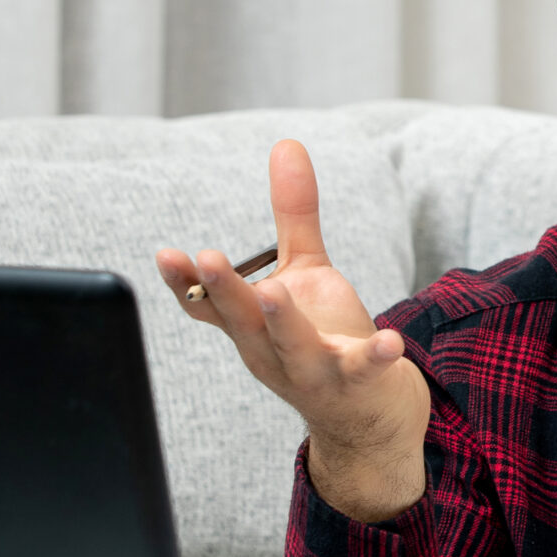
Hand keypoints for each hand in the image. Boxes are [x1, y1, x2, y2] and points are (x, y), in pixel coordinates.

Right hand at [155, 140, 431, 523]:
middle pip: (242, 321)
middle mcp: (271, 352)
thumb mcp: (303, 272)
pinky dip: (375, 357)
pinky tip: (389, 342)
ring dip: (281, 322)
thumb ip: (294, 213)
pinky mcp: (357, 379)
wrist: (367, 412)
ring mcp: (313, 370)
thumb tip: (287, 144)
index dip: (185, 283)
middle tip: (205, 258)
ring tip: (273, 293)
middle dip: (223, 290)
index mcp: (251, 327)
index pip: (209, 306)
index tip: (166, 255)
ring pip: (292, 347)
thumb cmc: (323, 336)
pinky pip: (364, 368)